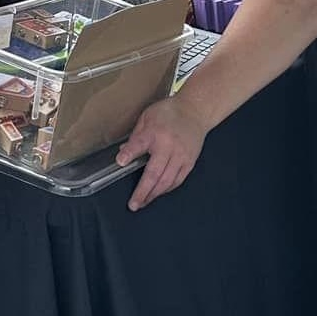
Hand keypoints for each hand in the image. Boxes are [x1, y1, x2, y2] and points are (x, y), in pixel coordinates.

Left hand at [117, 96, 208, 210]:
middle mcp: (169, 146)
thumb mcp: (147, 117)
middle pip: (154, 173)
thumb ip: (135, 137)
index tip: (120, 162)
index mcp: (155, 132)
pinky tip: (158, 193)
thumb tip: (123, 155)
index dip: (129, 154)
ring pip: (167, 181)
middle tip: (134, 204)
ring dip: (154, 194)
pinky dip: (167, 189)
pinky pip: (177, 180)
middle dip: (143, 191)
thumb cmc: (169, 113)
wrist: (195, 111)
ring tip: (144, 202)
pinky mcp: (189, 162)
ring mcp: (181, 156)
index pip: (139, 144)